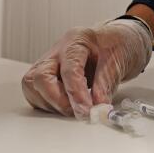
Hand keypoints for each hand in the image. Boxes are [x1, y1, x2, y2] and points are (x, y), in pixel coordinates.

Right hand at [21, 19, 151, 117]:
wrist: (118, 41)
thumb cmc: (118, 44)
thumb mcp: (119, 60)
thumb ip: (106, 84)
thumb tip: (97, 107)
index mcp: (76, 40)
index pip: (69, 69)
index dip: (76, 93)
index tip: (86, 110)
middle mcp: (57, 51)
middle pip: (41, 77)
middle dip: (58, 100)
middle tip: (79, 112)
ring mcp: (48, 64)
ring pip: (33, 87)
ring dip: (53, 104)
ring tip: (76, 108)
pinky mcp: (46, 78)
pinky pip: (36, 95)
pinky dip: (50, 105)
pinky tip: (68, 105)